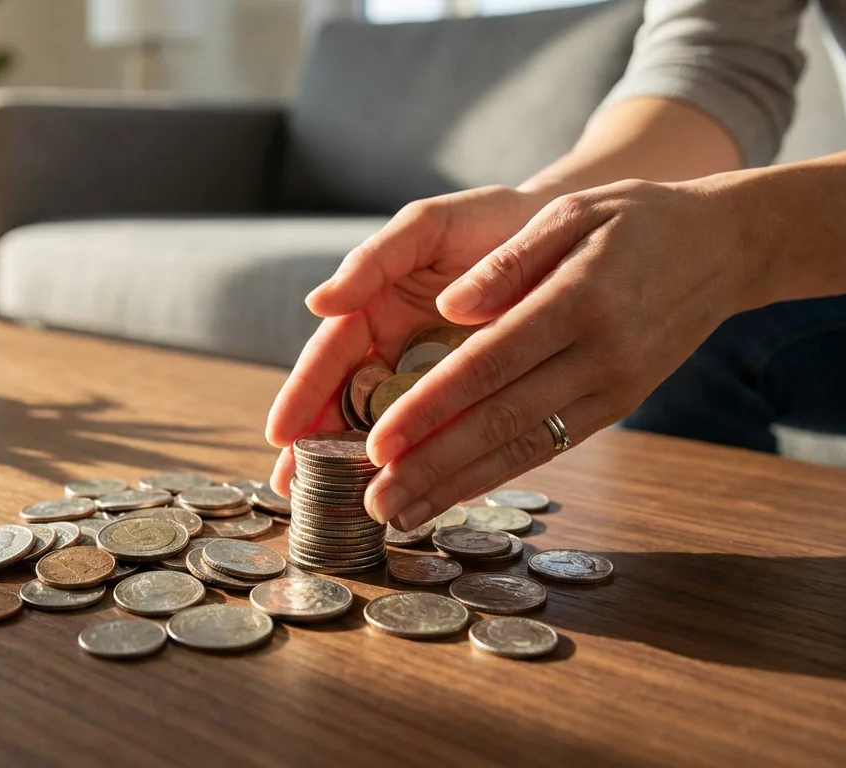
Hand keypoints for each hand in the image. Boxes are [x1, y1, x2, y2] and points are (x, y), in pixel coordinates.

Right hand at [265, 185, 546, 494]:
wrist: (564, 231)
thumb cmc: (486, 222)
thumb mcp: (426, 227)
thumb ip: (373, 259)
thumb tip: (318, 303)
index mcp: (373, 307)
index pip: (328, 356)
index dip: (303, 394)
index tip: (281, 434)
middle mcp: (395, 347)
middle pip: (345, 402)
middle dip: (316, 445)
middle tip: (290, 487)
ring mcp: (431, 375)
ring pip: (387, 425)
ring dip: (358, 463)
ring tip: (335, 503)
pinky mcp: (471, 394)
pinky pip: (442, 431)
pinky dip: (422, 461)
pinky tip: (408, 492)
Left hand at [365, 178, 767, 528]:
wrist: (727, 247)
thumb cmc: (636, 218)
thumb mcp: (573, 211)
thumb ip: (508, 260)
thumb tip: (448, 307)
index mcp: (580, 299)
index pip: (490, 364)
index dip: (431, 407)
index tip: (380, 441)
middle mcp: (601, 354)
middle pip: (502, 421)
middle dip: (433, 467)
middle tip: (375, 501)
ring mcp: (614, 387)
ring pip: (525, 447)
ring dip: (459, 486)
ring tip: (401, 515)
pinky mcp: (618, 405)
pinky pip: (550, 446)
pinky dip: (498, 474)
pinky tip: (454, 493)